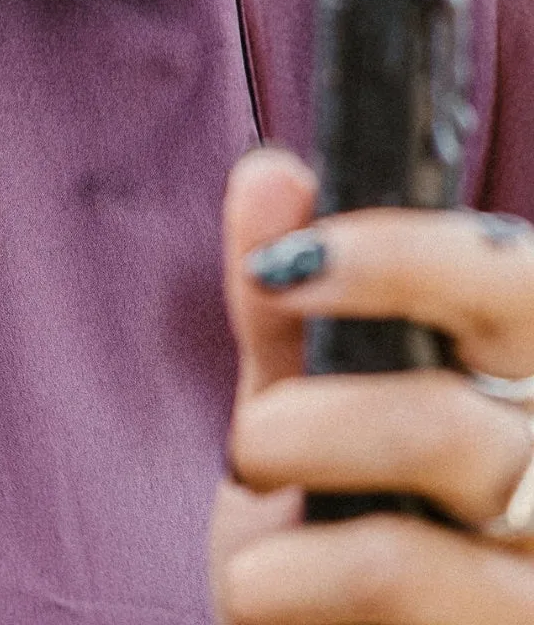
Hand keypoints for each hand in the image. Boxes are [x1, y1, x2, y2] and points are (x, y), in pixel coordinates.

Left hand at [212, 148, 533, 622]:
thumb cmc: (328, 526)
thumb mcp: (299, 405)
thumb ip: (288, 304)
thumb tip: (272, 176)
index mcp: (520, 374)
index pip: (515, 282)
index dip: (407, 260)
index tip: (285, 264)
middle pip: (460, 420)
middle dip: (324, 419)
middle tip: (252, 436)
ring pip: (449, 502)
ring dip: (311, 499)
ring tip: (254, 510)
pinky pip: (418, 593)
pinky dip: (304, 584)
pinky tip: (264, 590)